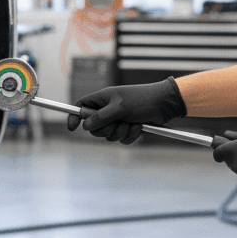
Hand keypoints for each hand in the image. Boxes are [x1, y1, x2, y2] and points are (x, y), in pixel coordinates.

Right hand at [67, 77, 186, 143]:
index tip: (72, 128)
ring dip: (121, 132)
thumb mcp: (119, 108)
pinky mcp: (128, 127)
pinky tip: (139, 126)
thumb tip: (86, 126)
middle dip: (106, 129)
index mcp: (103, 99)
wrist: (164, 104)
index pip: (82, 106)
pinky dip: (130, 135)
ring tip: (131, 122)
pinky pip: (122, 139)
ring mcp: (118, 119)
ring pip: (109, 135)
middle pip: (94, 127)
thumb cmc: (141, 100)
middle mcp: (108, 109)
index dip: (75, 116)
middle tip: (117, 122)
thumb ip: (100, 117)